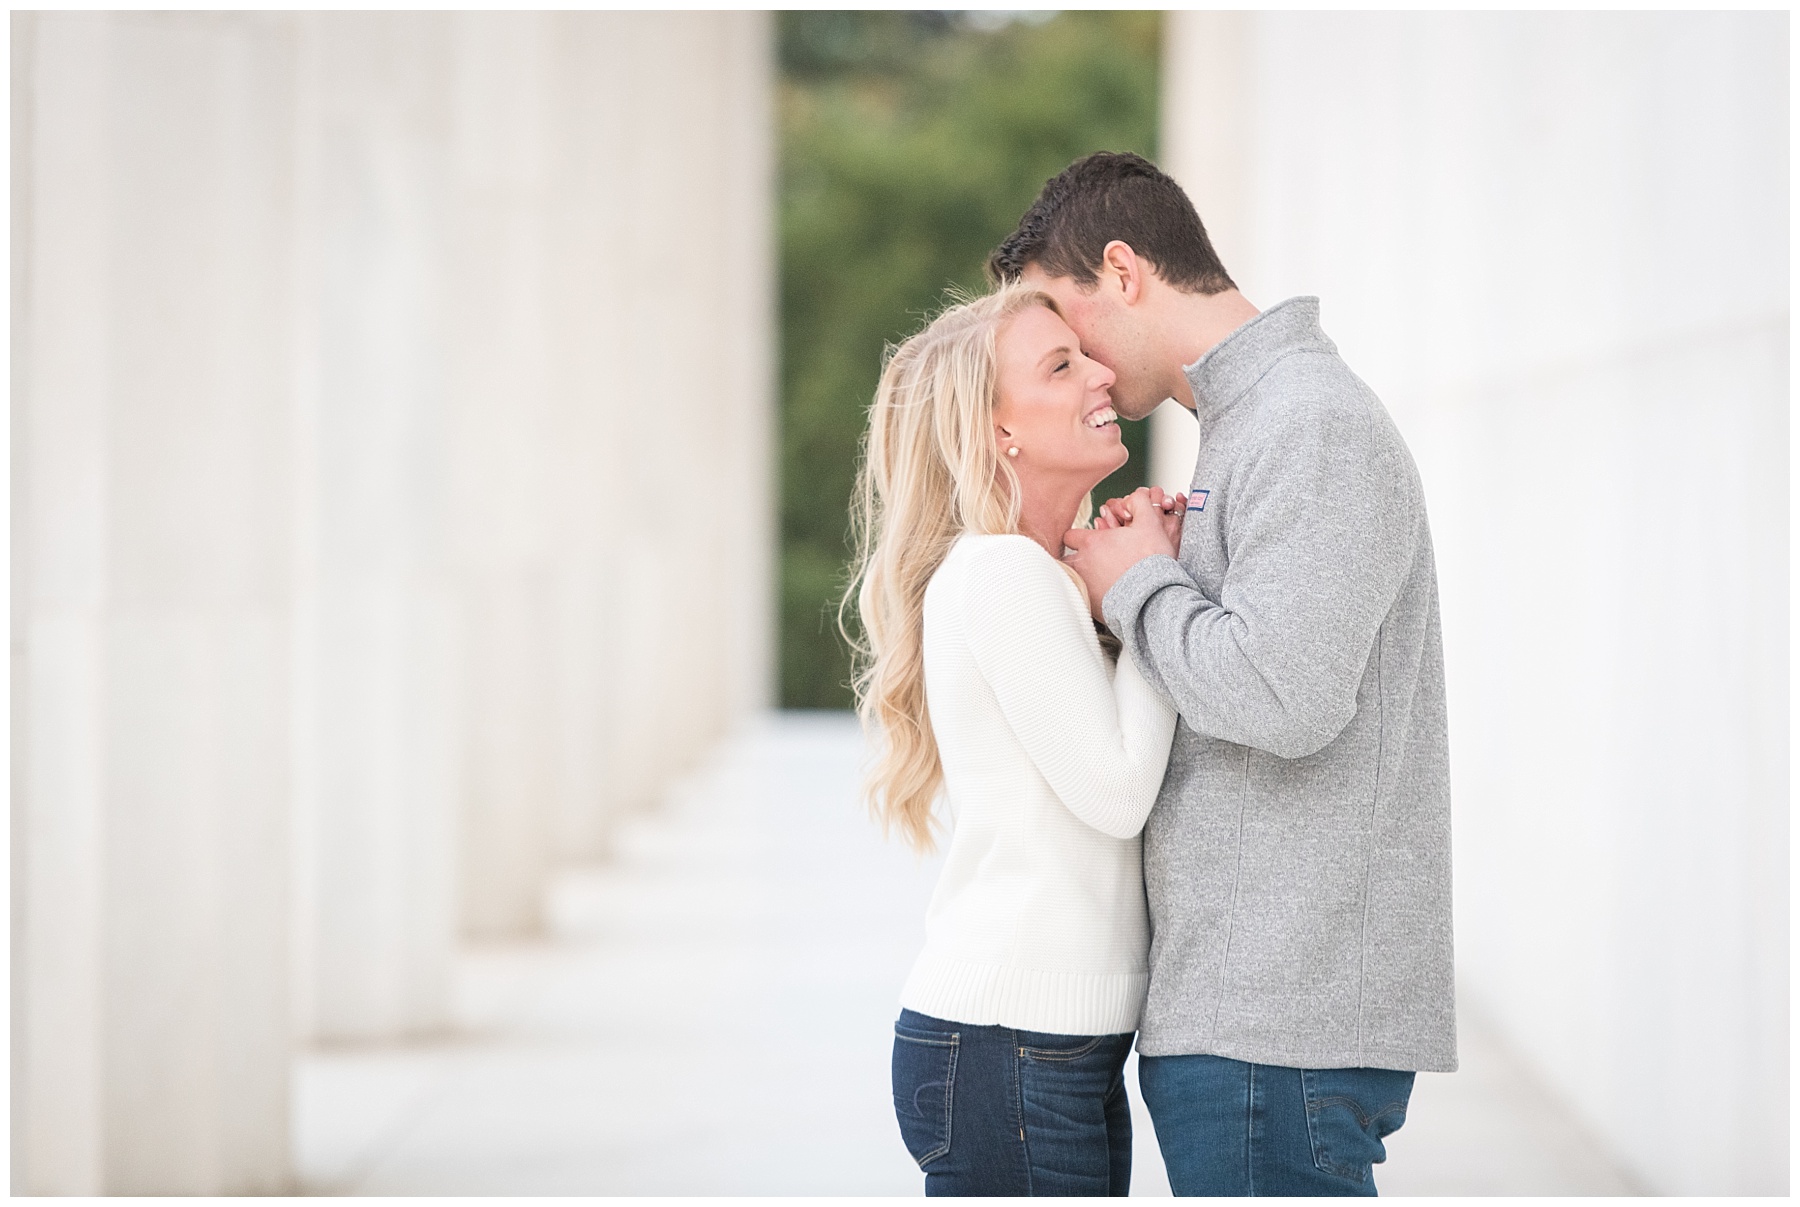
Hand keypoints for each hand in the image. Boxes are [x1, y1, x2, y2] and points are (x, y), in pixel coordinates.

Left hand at [1064, 487, 1182, 619]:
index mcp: (1091, 544)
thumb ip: (1140, 503)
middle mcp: (1081, 565)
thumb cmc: (1152, 560)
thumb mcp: (1150, 524)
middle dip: (1076, 559)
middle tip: (1094, 562)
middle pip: (1067, 559)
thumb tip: (1135, 495)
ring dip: (1080, 577)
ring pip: (1071, 579)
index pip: (1070, 535)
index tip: (1092, 542)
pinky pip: (1081, 598)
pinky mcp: (1089, 606)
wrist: (1155, 598)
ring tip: (1097, 579)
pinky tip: (1105, 595)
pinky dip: (1090, 596)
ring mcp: (1083, 587)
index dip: (1080, 537)